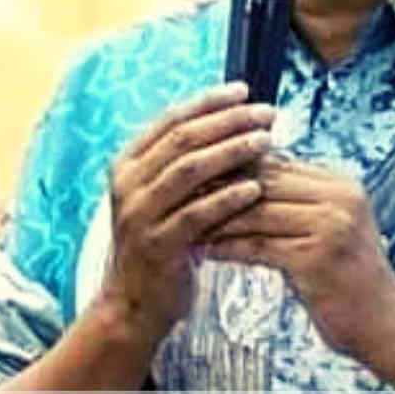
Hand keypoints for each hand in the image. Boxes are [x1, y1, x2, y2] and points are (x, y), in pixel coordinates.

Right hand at [96, 81, 274, 343]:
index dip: (208, 102)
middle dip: (228, 121)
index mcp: (127, 164)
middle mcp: (127, 184)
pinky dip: (227, 198)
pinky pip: (196, 214)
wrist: (133, 303)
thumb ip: (183, 162)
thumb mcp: (161, 197)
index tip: (244, 90)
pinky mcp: (156, 245)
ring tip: (267, 141)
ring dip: (231, 151)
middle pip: (182, 139)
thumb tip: (231, 120)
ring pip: (188, 170)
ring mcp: (139, 215)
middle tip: (266, 113)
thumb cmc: (159, 242)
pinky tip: (255, 187)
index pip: (170, 120)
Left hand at [201, 157, 394, 366]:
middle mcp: (340, 196)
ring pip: (256, 211)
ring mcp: (332, 224)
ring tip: (183, 223)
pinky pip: (259, 245)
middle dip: (219, 188)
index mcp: (341, 184)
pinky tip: (202, 251)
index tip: (193, 177)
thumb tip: (241, 183)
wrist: (386, 326)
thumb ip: (295, 205)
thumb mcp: (327, 232)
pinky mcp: (318, 256)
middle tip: (177, 196)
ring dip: (216, 218)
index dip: (233, 169)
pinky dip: (227, 247)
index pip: (275, 164)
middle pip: (264, 182)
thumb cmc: (349, 282)